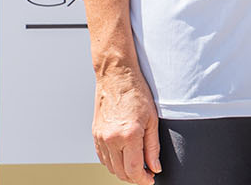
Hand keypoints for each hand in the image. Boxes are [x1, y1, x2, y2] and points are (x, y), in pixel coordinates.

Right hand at [92, 66, 160, 183]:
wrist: (116, 76)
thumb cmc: (136, 93)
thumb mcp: (152, 120)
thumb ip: (153, 147)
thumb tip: (155, 167)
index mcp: (128, 135)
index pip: (134, 170)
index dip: (143, 179)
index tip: (150, 179)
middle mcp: (111, 139)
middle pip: (121, 173)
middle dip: (135, 177)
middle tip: (146, 172)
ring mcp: (101, 138)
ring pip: (111, 168)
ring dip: (124, 171)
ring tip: (137, 164)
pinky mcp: (95, 135)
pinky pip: (103, 158)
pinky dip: (113, 162)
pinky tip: (124, 156)